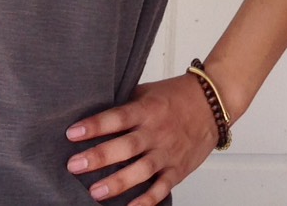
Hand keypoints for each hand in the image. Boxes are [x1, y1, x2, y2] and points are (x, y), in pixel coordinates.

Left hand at [65, 74, 218, 204]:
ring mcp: (168, 152)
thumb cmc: (178, 95)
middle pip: (126, 146)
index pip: (117, 117)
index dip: (95, 125)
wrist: (213, 102)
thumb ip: (126, 104)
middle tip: (75, 165)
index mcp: (147, 109)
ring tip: (95, 192)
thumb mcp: (148, 91)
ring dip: (118, 182)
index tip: (72, 133)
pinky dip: (147, 200)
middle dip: (99, 157)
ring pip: (142, 170)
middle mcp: (156, 132)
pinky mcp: (178, 169)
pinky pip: (161, 187)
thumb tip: (94, 111)